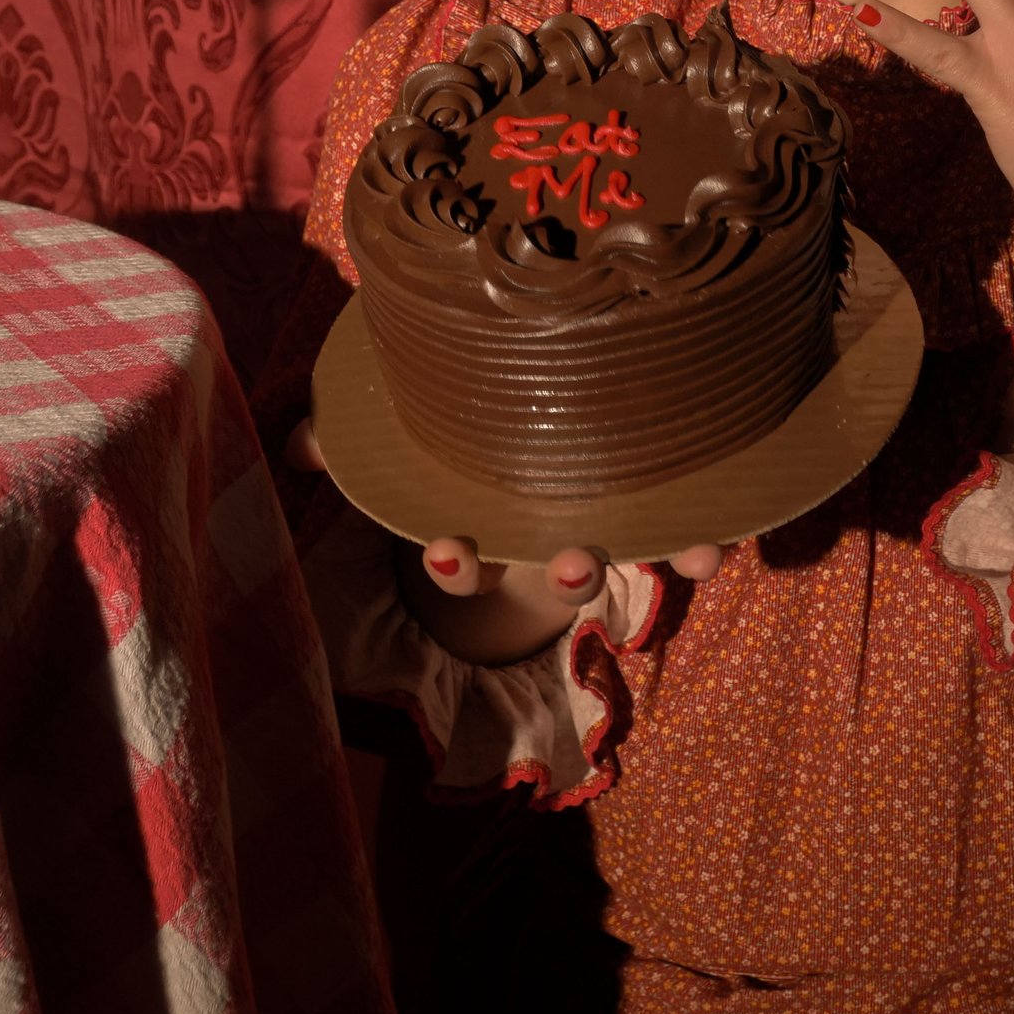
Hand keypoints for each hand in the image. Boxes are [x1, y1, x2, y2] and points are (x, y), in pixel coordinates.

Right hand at [287, 417, 726, 662]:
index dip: (458, 565)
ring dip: (650, 557)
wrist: (545, 455)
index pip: (465, 566)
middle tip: (569, 558)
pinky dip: (702, 540)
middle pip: (559, 574)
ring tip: (675, 550)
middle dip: (564, 572)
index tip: (454, 549)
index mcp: (488, 536)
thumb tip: (298, 446)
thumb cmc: (467, 446)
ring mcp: (607, 532)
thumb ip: (351, 439)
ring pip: (628, 556)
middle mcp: (550, 543)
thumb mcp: (411, 444)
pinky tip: (715, 535)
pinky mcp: (658, 515)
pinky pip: (686, 535)